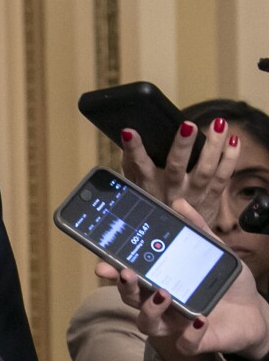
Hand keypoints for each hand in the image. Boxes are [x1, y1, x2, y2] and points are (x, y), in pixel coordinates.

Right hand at [97, 199, 268, 360]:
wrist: (254, 311)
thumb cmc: (226, 283)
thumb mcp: (214, 251)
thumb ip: (196, 230)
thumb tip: (178, 204)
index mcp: (159, 282)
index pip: (130, 278)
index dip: (114, 272)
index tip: (102, 263)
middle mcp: (161, 305)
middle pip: (132, 300)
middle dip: (126, 288)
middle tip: (127, 273)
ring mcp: (176, 324)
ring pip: (148, 325)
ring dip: (150, 310)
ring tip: (163, 294)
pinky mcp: (196, 341)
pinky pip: (185, 344)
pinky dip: (189, 335)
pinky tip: (199, 320)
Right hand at [121, 118, 237, 224]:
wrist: (178, 235)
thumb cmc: (156, 201)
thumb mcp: (136, 187)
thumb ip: (131, 163)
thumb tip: (127, 135)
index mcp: (149, 184)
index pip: (139, 165)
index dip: (134, 149)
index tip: (129, 132)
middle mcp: (171, 189)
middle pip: (176, 167)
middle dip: (182, 146)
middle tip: (188, 125)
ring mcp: (194, 193)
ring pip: (205, 169)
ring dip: (213, 146)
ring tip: (219, 124)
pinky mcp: (211, 196)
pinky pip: (223, 177)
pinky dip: (230, 158)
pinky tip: (234, 141)